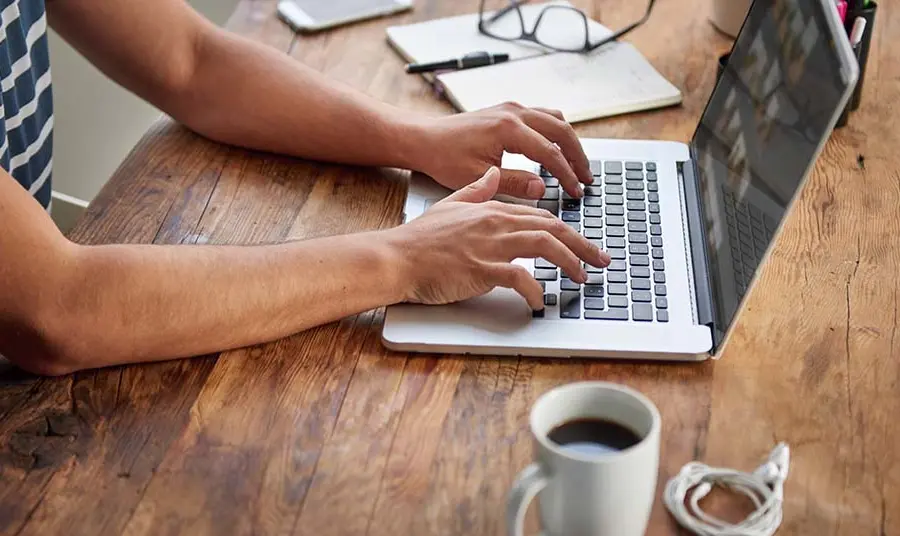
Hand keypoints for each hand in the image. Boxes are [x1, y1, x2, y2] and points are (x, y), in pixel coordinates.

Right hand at [384, 167, 609, 308]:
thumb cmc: (420, 238)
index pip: (542, 216)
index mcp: (493, 209)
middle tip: (602, 261)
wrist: (396, 256)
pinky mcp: (482, 269)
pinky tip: (539, 301)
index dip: (569, 230)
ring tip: (582, 278)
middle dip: (583, 245)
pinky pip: (519, 278)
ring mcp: (490, 246)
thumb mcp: (451, 204)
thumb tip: (493, 174)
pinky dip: (535, 290)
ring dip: (570, 263)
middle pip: (552, 229)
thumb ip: (476, 190)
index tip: (584, 243)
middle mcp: (496, 223)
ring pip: (544, 247)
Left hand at [409, 102, 593, 199]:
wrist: (424, 139)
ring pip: (555, 120)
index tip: (576, 191)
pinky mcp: (508, 110)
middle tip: (587, 179)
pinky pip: (543, 116)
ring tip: (578, 166)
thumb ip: (514, 183)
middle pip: (561, 130)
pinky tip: (558, 150)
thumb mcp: (478, 177)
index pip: (549, 152)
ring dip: (570, 142)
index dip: (566, 174)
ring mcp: (512, 108)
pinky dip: (555, 133)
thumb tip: (542, 189)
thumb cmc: (444, 158)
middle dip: (577, 156)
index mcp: (508, 128)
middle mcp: (514, 112)